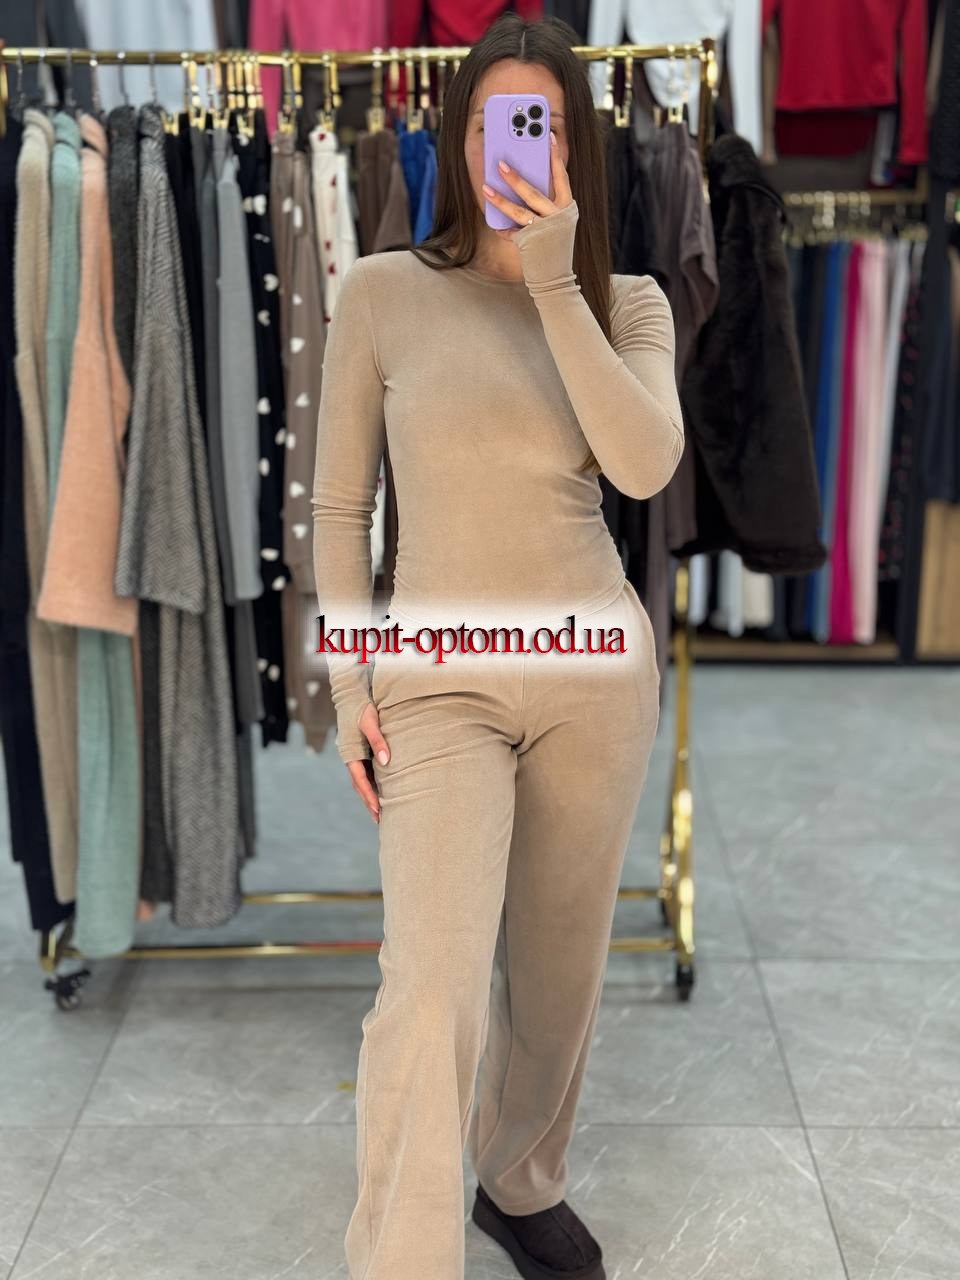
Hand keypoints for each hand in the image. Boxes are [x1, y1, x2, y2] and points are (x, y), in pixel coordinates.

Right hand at [345, 702, 389, 823]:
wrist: (352, 694)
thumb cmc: (361, 707)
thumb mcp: (370, 721)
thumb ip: (378, 740)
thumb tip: (386, 761)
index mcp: (351, 753)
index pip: (360, 781)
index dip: (369, 796)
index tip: (378, 810)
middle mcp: (352, 757)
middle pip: (360, 785)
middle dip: (370, 802)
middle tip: (380, 819)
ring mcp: (356, 755)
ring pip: (363, 780)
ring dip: (371, 795)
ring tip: (382, 811)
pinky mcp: (362, 751)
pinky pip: (368, 771)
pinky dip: (374, 783)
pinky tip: (384, 790)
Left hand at [481, 129, 573, 237]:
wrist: (556, 277)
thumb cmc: (554, 245)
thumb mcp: (557, 222)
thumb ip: (545, 203)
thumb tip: (522, 183)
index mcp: (568, 207)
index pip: (561, 176)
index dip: (555, 156)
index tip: (549, 136)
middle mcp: (558, 217)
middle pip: (534, 193)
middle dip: (515, 178)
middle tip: (500, 164)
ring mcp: (545, 231)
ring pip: (519, 212)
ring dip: (500, 200)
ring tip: (485, 188)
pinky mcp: (531, 244)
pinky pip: (512, 232)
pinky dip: (503, 229)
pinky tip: (495, 225)